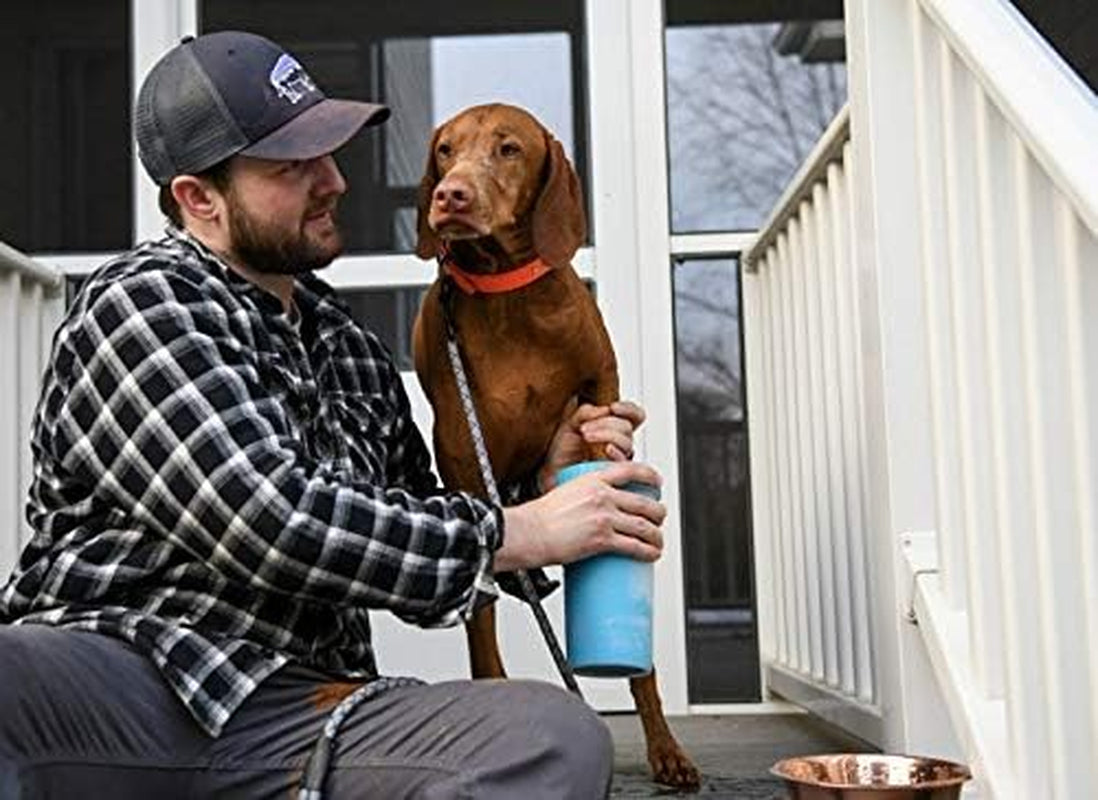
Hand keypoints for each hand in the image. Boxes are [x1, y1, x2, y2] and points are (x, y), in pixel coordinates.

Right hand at [495, 460, 665, 571]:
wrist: (528, 532)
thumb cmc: (541, 517)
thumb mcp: (567, 491)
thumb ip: (586, 496)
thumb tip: (598, 509)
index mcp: (593, 480)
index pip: (631, 470)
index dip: (650, 476)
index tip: (657, 483)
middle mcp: (603, 496)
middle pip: (644, 503)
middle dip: (658, 513)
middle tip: (658, 519)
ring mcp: (604, 518)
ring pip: (645, 526)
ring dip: (657, 535)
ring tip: (657, 541)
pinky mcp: (602, 539)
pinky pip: (635, 546)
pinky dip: (649, 551)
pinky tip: (652, 554)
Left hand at [538, 400, 646, 490]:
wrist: (552, 472)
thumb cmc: (562, 452)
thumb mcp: (570, 424)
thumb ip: (586, 413)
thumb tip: (604, 409)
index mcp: (612, 429)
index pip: (635, 417)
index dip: (629, 409)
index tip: (613, 407)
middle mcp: (619, 444)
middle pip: (627, 427)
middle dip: (606, 423)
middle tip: (585, 428)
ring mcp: (618, 459)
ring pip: (627, 442)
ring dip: (607, 434)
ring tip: (586, 435)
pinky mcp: (614, 473)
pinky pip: (624, 462)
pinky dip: (616, 452)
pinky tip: (606, 449)